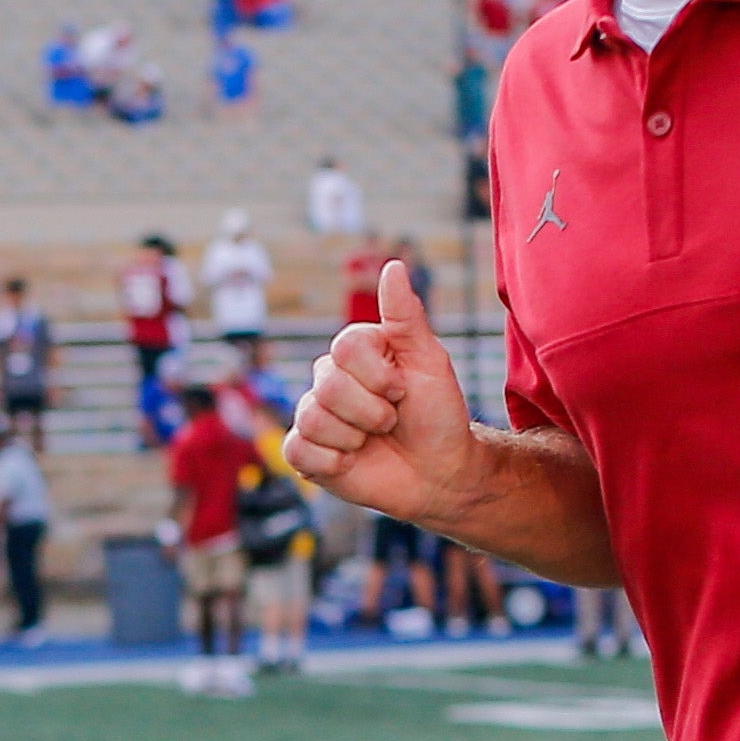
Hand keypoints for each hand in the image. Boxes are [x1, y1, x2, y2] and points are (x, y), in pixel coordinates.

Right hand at [287, 257, 482, 527]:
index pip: (344, 348)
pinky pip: (298, 450)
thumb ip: (406, 317)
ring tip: (374, 441)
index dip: (378, 376)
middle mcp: (329, 380)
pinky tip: (352, 462)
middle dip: (372, 411)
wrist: (441, 473)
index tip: (402, 390)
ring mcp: (315, 416)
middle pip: (327, 385)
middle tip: (392, 421)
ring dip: (355, 437)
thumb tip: (394, 267)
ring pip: (313, 419)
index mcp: (356, 353)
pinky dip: (332, 461)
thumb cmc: (439, 414)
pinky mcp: (307, 454)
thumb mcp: (430, 361)